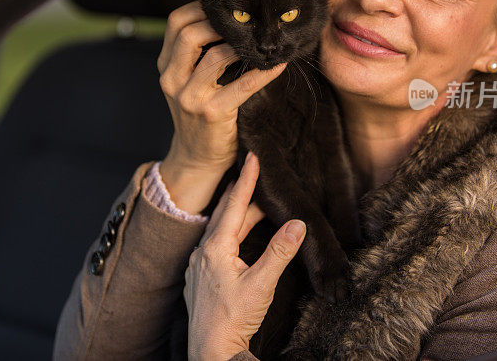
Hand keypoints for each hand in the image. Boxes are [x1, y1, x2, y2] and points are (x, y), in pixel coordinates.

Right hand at [157, 2, 285, 213]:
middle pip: (190, 34)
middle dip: (219, 22)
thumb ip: (196, 54)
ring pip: (216, 56)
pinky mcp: (213, 113)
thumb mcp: (187, 82)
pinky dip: (263, 72)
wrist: (197, 159)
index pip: (175, 23)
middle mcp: (173, 80)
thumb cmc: (199, 114)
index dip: (200, 8)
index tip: (225, 6)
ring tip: (260, 41)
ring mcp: (190, 98)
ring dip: (242, 45)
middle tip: (245, 21)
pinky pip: (243, 85)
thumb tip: (228, 18)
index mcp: (166, 67)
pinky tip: (278, 65)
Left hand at [184, 153, 306, 359]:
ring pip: (219, 230)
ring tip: (253, 203)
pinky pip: (214, 245)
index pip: (235, 204)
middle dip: (241, 192)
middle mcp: (202, 252)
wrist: (211, 353)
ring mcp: (198, 266)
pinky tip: (235, 237)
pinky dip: (228, 232)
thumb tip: (298, 224)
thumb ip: (280, 252)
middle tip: (254, 172)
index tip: (253, 156)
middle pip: (225, 214)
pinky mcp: (199, 279)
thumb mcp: (262, 284)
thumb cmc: (233, 320)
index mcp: (216, 248)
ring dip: (236, 214)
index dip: (246, 179)